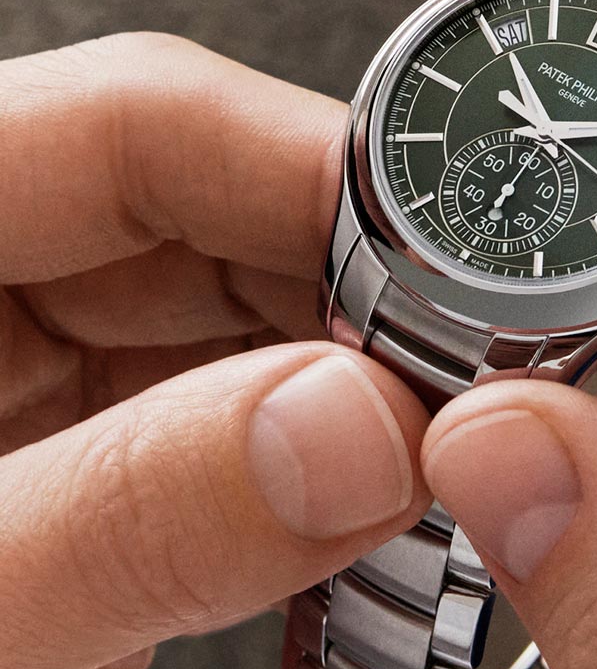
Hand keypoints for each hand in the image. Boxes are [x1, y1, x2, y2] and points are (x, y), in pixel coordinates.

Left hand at [0, 33, 428, 668]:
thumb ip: (118, 522)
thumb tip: (349, 428)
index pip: (122, 133)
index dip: (304, 172)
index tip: (450, 250)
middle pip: (210, 237)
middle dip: (361, 301)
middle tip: (479, 378)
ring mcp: (28, 432)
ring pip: (242, 358)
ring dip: (358, 406)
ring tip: (451, 455)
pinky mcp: (78, 535)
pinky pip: (235, 476)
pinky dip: (323, 503)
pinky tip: (382, 527)